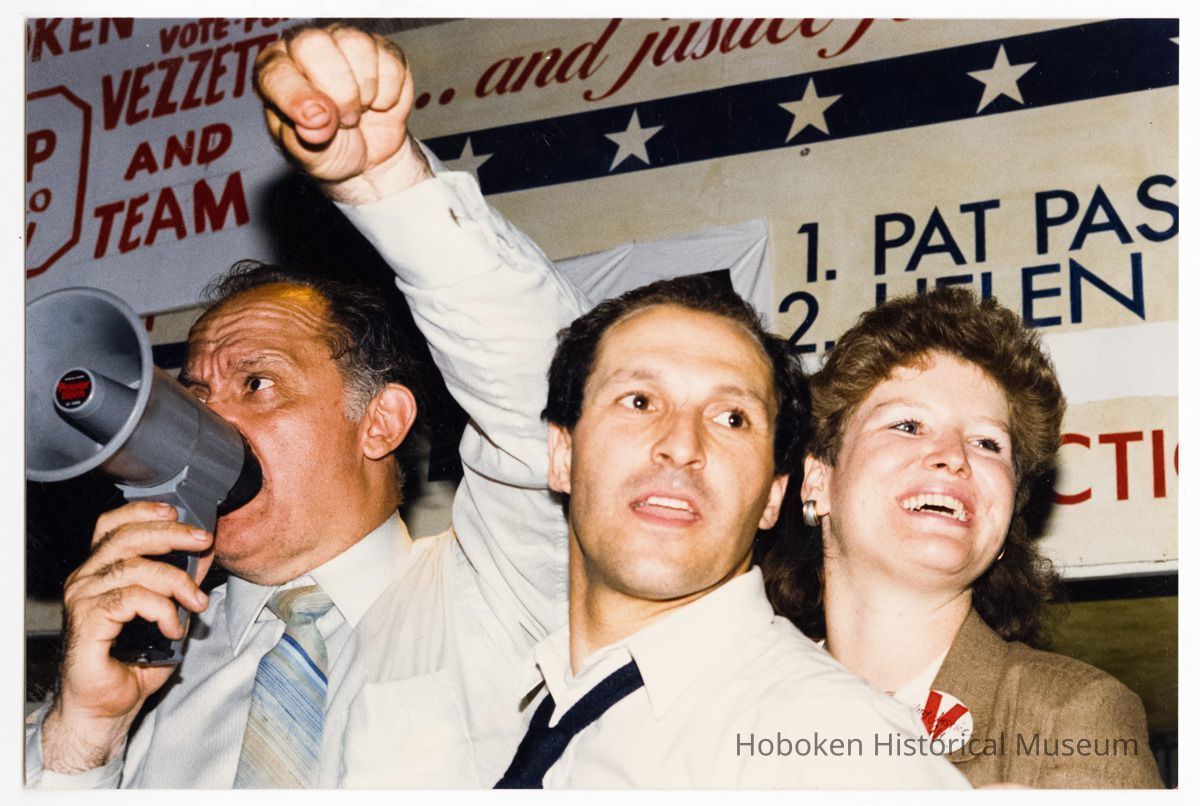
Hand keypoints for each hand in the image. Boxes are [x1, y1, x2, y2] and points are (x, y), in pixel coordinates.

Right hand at [41, 502, 212, 773]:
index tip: (177, 512)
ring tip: (196, 604)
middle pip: (127, 538)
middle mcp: (86, 580)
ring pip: (135, 568)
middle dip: (171, 535)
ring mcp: (82, 599)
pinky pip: (130, 599)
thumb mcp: (167, 613)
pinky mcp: (86, 621)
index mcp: (100, 571)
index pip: (113, 526)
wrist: (107, 708)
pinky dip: (161, 609)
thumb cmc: (132, 663)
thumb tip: (203, 553)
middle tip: (203, 542)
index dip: (144, 513)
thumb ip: (181, 583)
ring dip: (175, 581)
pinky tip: (174, 627)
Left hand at [255, 24, 431, 204]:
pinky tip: (379, 103)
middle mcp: (305, 48)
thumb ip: (305, 140)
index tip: (317, 122)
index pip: (276, 70)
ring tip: (361, 111)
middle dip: (337, 92)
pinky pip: (390, 62)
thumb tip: (317, 119)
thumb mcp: (309, 157)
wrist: (369, 158)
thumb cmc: (328, 150)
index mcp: (275, 72)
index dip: (297, 96)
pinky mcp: (381, 50)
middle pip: (314, 44)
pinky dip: (389, 93)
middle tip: (346, 121)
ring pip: (356, 45)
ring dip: (366, 91)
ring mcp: (344, 43)